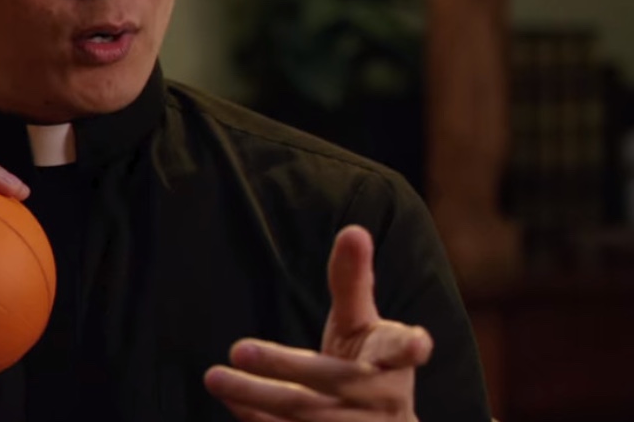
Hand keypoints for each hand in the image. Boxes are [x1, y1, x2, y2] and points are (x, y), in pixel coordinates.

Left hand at [204, 226, 432, 420]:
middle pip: (330, 381)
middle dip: (283, 367)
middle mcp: (379, 400)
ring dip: (256, 398)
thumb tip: (354, 230)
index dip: (410, 346)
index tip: (418, 344)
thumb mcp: (363, 324)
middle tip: (238, 349)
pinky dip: (256, 421)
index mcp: (391, 361)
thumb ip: (352, 282)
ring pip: (304, 416)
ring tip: (215, 376)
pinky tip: (230, 399)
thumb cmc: (367, 364)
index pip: (401, 350)